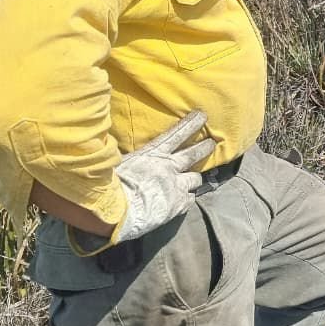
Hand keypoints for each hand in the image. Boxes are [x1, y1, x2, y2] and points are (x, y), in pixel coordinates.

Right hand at [114, 111, 214, 241]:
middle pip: (194, 154)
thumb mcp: (121, 161)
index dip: (191, 124)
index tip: (203, 115)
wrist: (117, 210)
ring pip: (196, 178)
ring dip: (194, 179)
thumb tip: (122, 149)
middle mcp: (170, 167)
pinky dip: (187, 198)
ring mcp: (177, 185)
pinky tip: (184, 200)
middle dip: (205, 148)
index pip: (177, 134)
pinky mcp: (179, 204)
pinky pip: (190, 199)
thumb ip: (132, 156)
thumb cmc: (112, 184)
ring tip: (194, 180)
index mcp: (154, 153)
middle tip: (212, 144)